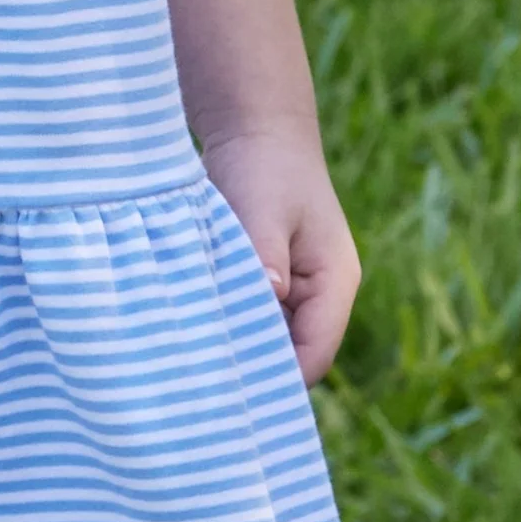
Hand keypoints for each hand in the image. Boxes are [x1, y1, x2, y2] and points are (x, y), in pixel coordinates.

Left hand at [203, 122, 360, 383]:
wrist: (254, 127)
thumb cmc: (265, 164)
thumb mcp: (262, 207)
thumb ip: (264, 254)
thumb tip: (268, 297)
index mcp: (334, 283)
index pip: (315, 354)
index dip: (277, 379)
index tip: (230, 394)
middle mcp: (318, 296)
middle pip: (290, 357)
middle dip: (251, 371)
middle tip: (198, 388)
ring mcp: (292, 292)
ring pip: (265, 341)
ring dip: (232, 348)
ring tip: (188, 364)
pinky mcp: (264, 284)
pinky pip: (245, 320)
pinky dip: (222, 326)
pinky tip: (186, 332)